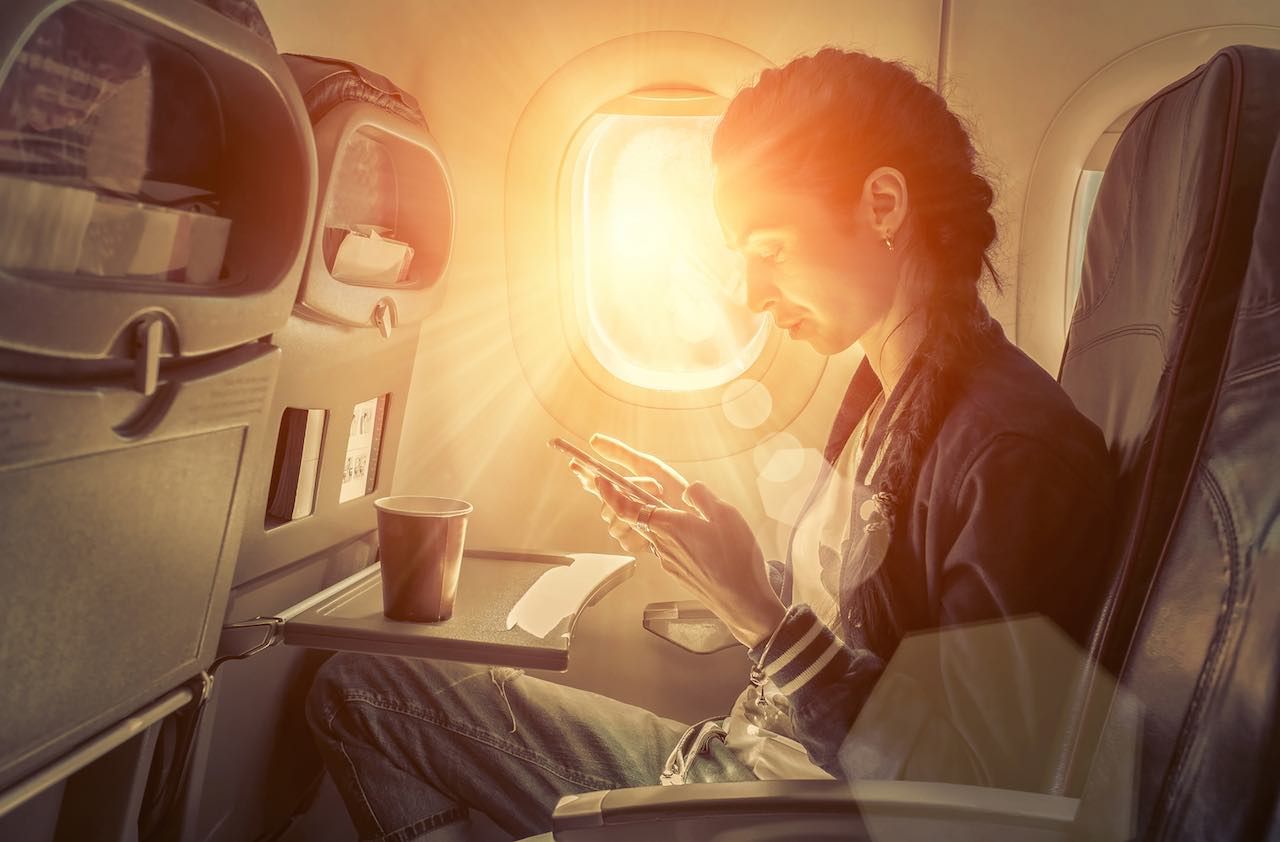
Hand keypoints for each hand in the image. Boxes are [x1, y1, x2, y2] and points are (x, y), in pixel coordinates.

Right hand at [567, 434, 694, 556]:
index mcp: (620, 488)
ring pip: (612, 521)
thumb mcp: (649, 466)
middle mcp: (619, 508)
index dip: (582, 474)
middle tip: (652, 484)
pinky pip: (625, 538)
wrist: (699, 517)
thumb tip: (594, 439)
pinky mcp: (635, 543)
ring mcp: (626, 526)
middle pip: (603, 503)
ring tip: (660, 505)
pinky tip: (655, 527)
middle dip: (626, 492)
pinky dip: (640, 530)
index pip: (593, 482)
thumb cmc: (675, 491)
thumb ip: (620, 453)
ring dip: (636, 511)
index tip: (575, 464)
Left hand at [573, 439, 784, 647]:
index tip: (599, 480)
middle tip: (636, 490)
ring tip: (682, 517)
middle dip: (629, 503)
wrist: (742, 601)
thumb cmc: (735, 559)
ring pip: (654, 534)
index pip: (627, 508)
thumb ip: (701, 496)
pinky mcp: (676, 572)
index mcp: (669, 526)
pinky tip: (696, 539)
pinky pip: (667, 548)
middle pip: (637, 519)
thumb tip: (688, 490)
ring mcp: (668, 561)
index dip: (609, 493)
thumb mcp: (725, 514)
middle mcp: (662, 544)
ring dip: (657, 522)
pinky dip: (672, 538)